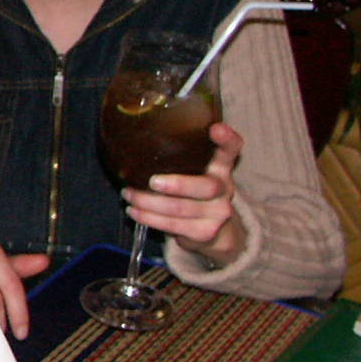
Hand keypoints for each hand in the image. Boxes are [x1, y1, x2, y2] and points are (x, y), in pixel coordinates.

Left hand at [127, 120, 246, 266]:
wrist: (214, 232)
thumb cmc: (193, 193)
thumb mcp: (195, 173)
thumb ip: (181, 159)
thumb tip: (134, 145)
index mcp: (221, 168)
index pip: (231, 150)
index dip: (227, 139)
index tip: (215, 129)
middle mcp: (224, 189)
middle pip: (206, 186)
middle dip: (177, 185)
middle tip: (152, 181)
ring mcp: (217, 213)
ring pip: (180, 208)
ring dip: (148, 202)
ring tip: (128, 195)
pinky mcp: (205, 232)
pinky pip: (172, 225)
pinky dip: (148, 218)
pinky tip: (134, 212)